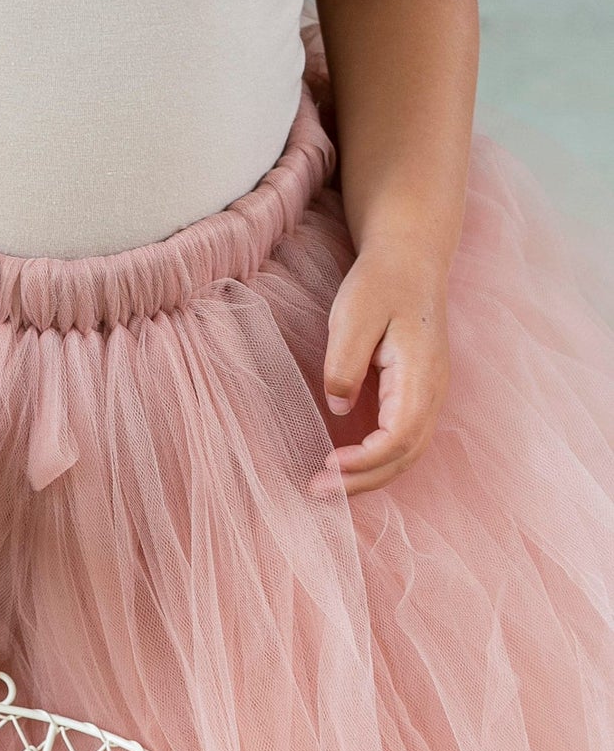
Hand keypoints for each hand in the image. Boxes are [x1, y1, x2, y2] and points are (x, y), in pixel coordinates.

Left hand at [310, 243, 450, 496]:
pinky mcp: (419, 395)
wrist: (410, 259)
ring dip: (370, 477)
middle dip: (363, 481)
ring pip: (408, 454)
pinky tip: (347, 467)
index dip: (365, 460)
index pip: (400, 437)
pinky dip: (377, 461)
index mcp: (420, 373)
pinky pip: (404, 441)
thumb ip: (345, 363)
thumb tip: (339, 407)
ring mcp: (431, 395)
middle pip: (407, 456)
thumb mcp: (353, 316)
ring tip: (327, 487)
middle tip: (317, 491)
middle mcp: (434, 391)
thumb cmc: (380, 283)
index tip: (327, 463)